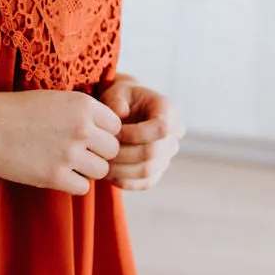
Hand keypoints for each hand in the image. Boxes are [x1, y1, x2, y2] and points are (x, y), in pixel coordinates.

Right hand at [0, 89, 122, 195]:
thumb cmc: (16, 111)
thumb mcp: (55, 99)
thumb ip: (83, 112)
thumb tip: (108, 132)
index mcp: (83, 105)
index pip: (116, 127)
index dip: (103, 134)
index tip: (87, 136)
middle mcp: (81, 128)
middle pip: (113, 150)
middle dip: (98, 153)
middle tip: (78, 153)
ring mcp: (68, 153)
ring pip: (101, 171)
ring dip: (87, 170)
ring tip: (67, 163)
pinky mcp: (54, 176)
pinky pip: (82, 188)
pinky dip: (72, 184)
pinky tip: (56, 174)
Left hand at [97, 74, 184, 190]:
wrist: (125, 109)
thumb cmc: (120, 98)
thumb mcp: (116, 91)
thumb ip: (116, 99)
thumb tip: (121, 113)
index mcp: (168, 109)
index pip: (161, 128)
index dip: (135, 134)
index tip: (113, 133)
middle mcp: (174, 133)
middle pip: (153, 152)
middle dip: (123, 154)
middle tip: (100, 152)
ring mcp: (168, 153)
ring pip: (149, 171)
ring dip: (121, 170)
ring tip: (100, 164)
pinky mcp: (159, 169)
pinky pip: (146, 183)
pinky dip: (126, 182)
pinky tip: (109, 174)